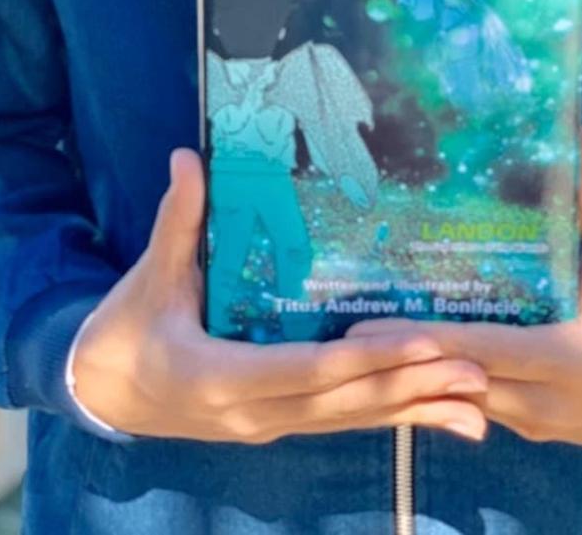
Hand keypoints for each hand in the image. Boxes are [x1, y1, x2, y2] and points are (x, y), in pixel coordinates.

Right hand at [70, 148, 489, 443]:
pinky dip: (390, 417)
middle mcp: (255, 414)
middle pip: (347, 405)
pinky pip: (341, 423)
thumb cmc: (126, 330)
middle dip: (415, 388)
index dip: (371, 361)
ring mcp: (269, 425)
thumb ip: (176, 220)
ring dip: (416, 410)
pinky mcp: (277, 423)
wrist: (101, 392)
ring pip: (352, 422)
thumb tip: (188, 156)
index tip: (426, 344)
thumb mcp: (149, 277)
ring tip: (479, 403)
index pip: (310, 373)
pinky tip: (435, 415)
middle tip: (480, 372)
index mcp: (224, 379)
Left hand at [346, 125, 581, 446]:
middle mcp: (541, 402)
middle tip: (348, 324)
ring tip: (368, 337)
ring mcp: (536, 421)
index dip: (422, 342)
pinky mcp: (535, 425)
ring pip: (462, 401)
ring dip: (420, 372)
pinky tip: (416, 351)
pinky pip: (479, 406)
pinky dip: (448, 380)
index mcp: (563, 361)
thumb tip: (581, 135)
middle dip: (403, 358)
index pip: (477, 354)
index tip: (371, 329)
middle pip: (455, 383)